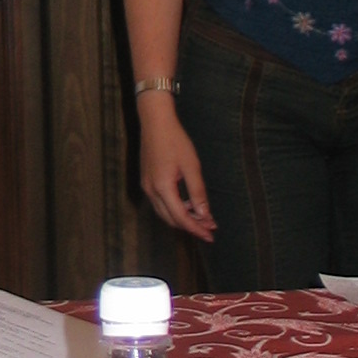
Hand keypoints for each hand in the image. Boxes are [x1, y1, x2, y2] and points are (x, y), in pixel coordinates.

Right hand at [138, 99, 215, 241]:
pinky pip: (160, 203)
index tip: (211, 236)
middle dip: (191, 226)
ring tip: (201, 216)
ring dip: (182, 218)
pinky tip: (187, 204)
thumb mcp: (191, 166)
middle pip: (171, 219)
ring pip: (164, 213)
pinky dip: (174, 209)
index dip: (196, 229)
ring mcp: (147, 186)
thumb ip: (197, 192)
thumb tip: (204, 215)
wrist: (155, 122)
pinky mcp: (147, 181)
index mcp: (162, 187)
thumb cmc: (175, 140)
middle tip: (209, 227)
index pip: (181, 218)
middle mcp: (151, 191)